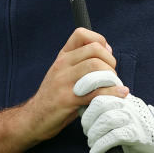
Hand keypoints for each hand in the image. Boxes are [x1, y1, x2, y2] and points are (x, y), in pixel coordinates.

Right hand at [23, 28, 125, 142]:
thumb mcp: (64, 73)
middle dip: (111, 62)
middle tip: (112, 77)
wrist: (33, 118)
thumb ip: (83, 62)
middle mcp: (62, 65)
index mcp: (62, 57)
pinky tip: (119, 95)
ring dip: (112, 78)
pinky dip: (112, 93)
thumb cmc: (54, 97)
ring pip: (96, 67)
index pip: (81, 34)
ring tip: (113, 87)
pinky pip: (95, 91)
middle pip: (94, 50)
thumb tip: (108, 49)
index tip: (106, 56)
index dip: (100, 41)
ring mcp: (63, 81)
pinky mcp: (67, 99)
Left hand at [81, 94, 153, 152]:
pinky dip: (101, 145)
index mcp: (124, 98)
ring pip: (106, 120)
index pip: (101, 89)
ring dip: (93, 134)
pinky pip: (115, 137)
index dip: (86, 91)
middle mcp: (129, 105)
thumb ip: (107, 110)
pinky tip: (95, 152)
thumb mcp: (123, 117)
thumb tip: (81, 109)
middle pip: (100, 103)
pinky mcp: (139, 134)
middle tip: (86, 132)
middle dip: (87, 119)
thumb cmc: (141, 133)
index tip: (74, 100)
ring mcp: (135, 119)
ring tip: (91, 144)